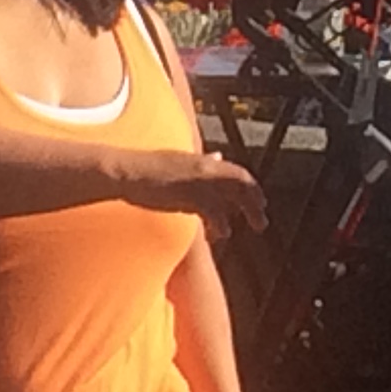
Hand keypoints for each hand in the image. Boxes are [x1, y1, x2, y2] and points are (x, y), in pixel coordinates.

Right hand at [125, 150, 268, 234]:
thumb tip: (218, 156)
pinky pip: (212, 210)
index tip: (261, 202)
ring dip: (247, 212)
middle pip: (241, 182)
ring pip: (231, 196)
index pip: (237, 172)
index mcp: (204, 161)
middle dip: (255, 202)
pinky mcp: (187, 193)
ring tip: (254, 227)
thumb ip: (202, 162)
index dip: (252, 187)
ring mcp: (197, 179)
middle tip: (262, 222)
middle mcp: (205, 167)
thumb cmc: (150, 168)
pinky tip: (222, 234)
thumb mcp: (181, 161)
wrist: (128, 171)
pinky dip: (220, 222)